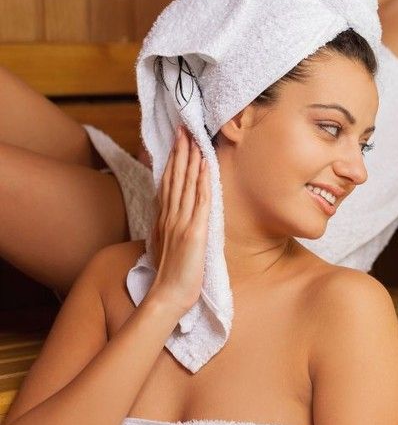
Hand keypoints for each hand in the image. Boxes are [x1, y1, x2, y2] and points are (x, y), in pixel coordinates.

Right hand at [148, 127, 209, 314]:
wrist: (168, 296)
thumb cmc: (171, 273)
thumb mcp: (167, 243)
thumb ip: (170, 225)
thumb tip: (173, 213)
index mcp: (165, 218)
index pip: (169, 182)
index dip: (173, 159)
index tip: (177, 140)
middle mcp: (171, 215)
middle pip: (175, 177)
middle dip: (181, 151)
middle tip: (185, 128)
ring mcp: (182, 222)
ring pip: (186, 183)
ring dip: (190, 159)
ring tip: (194, 138)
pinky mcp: (194, 232)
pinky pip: (200, 201)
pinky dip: (203, 181)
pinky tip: (205, 165)